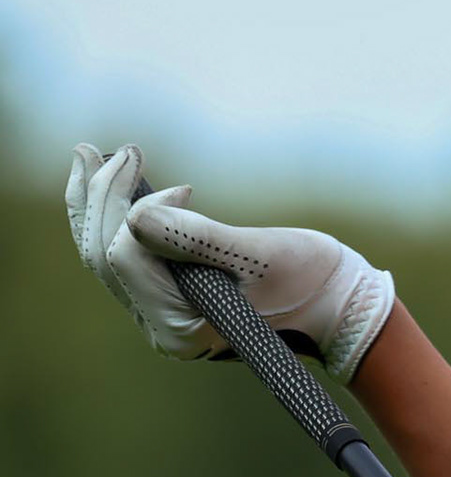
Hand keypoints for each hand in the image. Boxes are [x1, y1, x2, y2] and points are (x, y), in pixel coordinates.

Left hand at [65, 142, 396, 382]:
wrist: (337, 302)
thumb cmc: (310, 277)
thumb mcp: (260, 253)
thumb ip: (199, 237)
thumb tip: (136, 214)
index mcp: (181, 326)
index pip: (128, 258)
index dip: (143, 213)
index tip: (187, 187)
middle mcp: (160, 327)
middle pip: (103, 256)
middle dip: (100, 199)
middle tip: (99, 149)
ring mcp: (161, 314)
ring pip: (104, 255)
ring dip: (97, 205)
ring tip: (87, 157)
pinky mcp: (169, 297)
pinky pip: (124, 257)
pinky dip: (113, 218)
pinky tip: (109, 188)